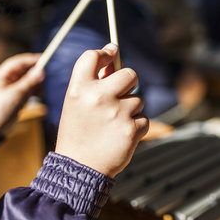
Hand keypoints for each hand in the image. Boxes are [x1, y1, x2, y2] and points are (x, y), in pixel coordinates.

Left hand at [0, 53, 43, 133]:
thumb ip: (29, 82)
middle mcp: (7, 78)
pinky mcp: (18, 94)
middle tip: (44, 79)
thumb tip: (40, 71)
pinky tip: (39, 96)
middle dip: (36, 75)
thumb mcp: (16, 94)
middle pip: (26, 70)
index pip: (19, 62)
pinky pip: (30, 88)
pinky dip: (36, 91)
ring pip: (30, 79)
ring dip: (37, 84)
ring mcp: (13, 86)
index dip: (32, 59)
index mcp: (2, 75)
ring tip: (40, 92)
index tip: (45, 59)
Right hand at [55, 43, 148, 177]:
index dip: (105, 52)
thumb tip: (113, 59)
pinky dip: (136, 126)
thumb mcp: (76, 104)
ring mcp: (117, 113)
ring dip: (131, 109)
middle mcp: (98, 97)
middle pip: (130, 74)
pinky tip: (121, 135)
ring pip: (138, 99)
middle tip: (121, 93)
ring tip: (113, 124)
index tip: (112, 53)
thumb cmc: (79, 132)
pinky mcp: (131, 129)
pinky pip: (144, 118)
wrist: (79, 168)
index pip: (92, 56)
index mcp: (79, 89)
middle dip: (129, 82)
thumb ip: (93, 82)